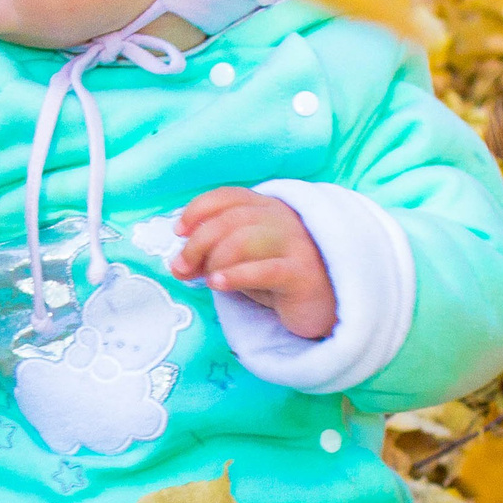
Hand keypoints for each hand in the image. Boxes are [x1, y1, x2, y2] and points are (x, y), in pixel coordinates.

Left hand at [172, 187, 335, 339]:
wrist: (326, 306)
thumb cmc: (278, 280)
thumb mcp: (241, 264)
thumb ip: (212, 259)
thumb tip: (177, 266)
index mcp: (266, 209)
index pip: (228, 196)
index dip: (199, 209)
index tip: (179, 231)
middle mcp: (283, 220)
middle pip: (231, 219)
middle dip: (198, 243)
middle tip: (182, 268)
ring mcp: (295, 244)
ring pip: (244, 240)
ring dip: (214, 259)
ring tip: (206, 279)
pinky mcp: (302, 273)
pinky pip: (264, 269)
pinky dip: (235, 275)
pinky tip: (218, 284)